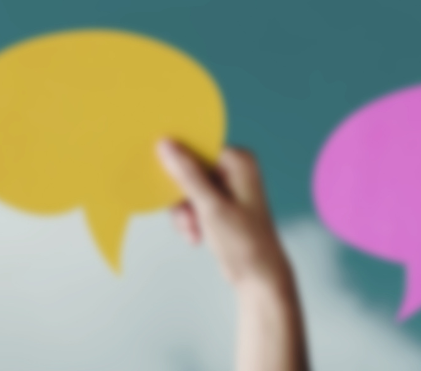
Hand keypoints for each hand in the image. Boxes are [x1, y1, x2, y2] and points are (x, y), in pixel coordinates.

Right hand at [157, 140, 307, 370]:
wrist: (257, 275)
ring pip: (185, 189)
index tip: (164, 177)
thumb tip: (167, 145)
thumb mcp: (211, 207)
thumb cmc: (245, 242)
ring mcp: (225, 187)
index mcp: (240, 160)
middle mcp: (234, 169)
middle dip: (182, 198)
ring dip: (185, 213)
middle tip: (188, 218)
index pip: (198, 146)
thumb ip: (188, 175)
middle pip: (188, 169)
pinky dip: (189, 220)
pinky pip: (190, 203)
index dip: (178, 160)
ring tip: (194, 231)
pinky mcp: (217, 204)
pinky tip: (197, 236)